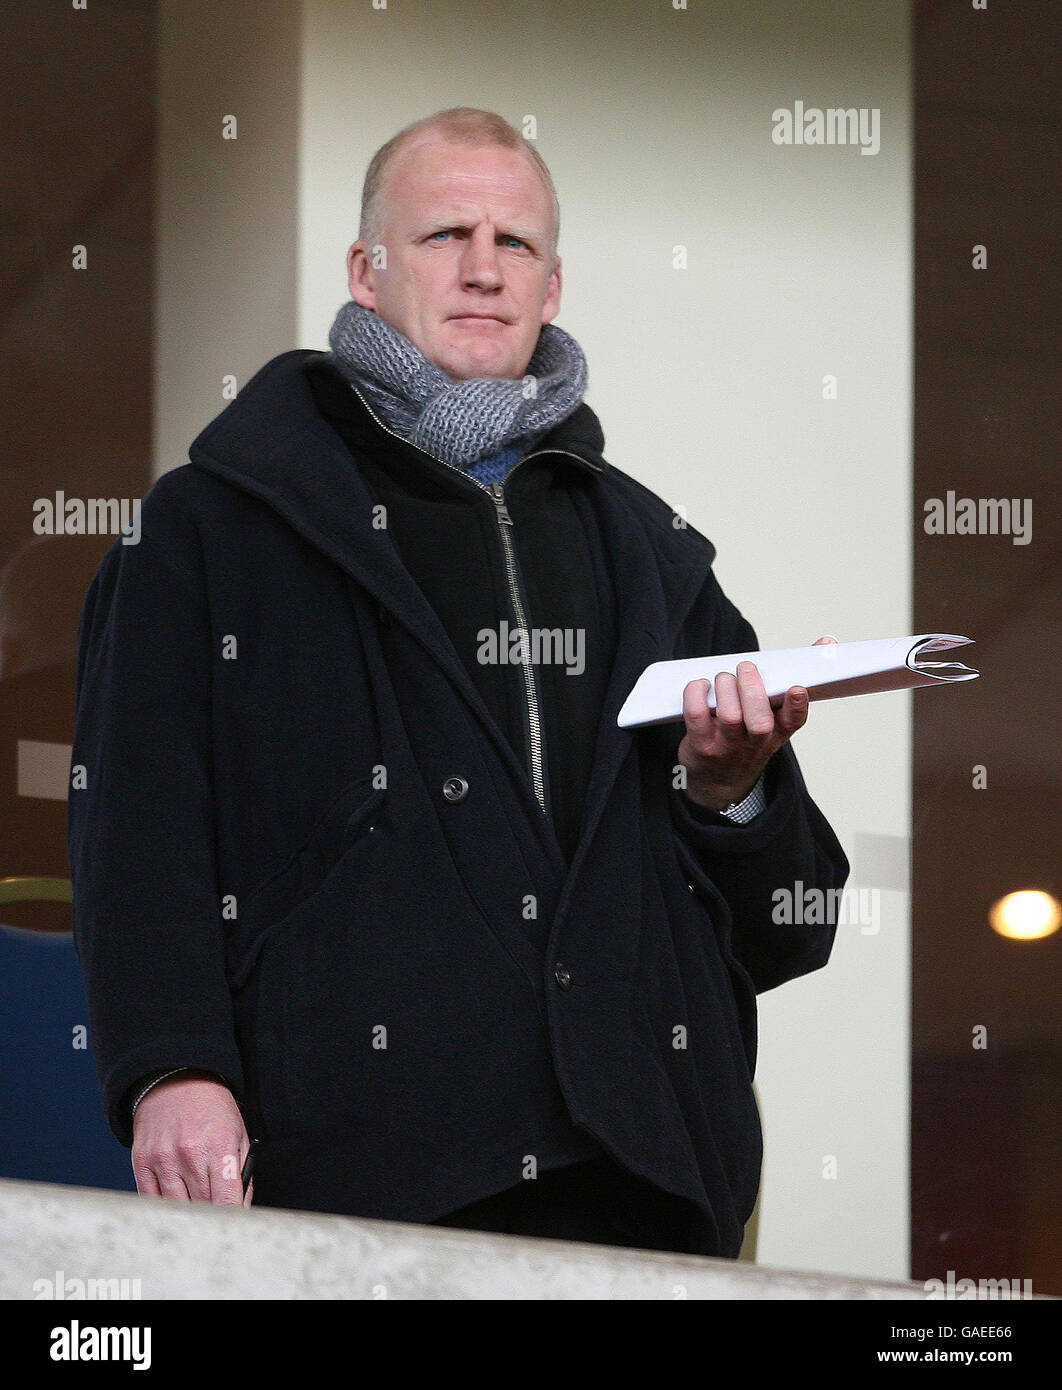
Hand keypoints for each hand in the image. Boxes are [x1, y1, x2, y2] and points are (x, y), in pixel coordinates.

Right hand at [131, 1071, 252, 1206]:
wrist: (176, 1080)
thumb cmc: (212, 1108)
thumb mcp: (238, 1133)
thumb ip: (242, 1174)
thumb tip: (240, 1209)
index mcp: (219, 1147)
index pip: (226, 1201)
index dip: (231, 1218)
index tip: (233, 1225)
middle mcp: (189, 1155)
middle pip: (202, 1208)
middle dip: (212, 1214)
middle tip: (217, 1216)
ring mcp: (162, 1160)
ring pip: (176, 1208)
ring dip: (188, 1212)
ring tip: (196, 1207)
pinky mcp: (142, 1162)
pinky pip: (151, 1200)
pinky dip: (164, 1207)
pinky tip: (175, 1201)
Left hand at [676, 636, 837, 811]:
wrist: (718, 780)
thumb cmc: (747, 737)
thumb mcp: (773, 716)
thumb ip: (790, 680)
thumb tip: (826, 643)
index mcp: (778, 731)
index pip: (794, 721)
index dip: (797, 705)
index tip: (796, 687)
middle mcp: (755, 742)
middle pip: (759, 720)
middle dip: (752, 688)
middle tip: (745, 667)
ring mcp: (728, 747)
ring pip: (730, 716)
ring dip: (725, 687)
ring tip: (724, 678)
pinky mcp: (701, 746)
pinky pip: (697, 716)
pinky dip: (696, 693)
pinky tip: (700, 686)